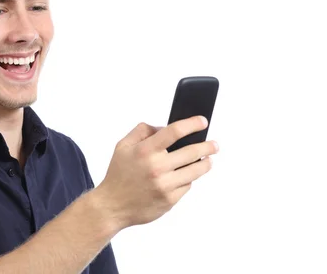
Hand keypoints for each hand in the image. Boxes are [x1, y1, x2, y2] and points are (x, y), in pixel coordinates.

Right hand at [95, 115, 217, 229]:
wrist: (112, 205)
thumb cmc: (118, 175)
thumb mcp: (122, 146)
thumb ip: (142, 131)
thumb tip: (163, 127)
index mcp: (145, 150)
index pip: (174, 132)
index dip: (192, 124)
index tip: (202, 121)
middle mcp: (157, 167)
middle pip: (192, 152)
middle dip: (208, 146)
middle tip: (214, 144)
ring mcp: (165, 185)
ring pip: (195, 170)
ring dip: (205, 163)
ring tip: (208, 160)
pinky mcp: (170, 200)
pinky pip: (187, 186)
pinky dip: (188, 179)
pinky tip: (185, 176)